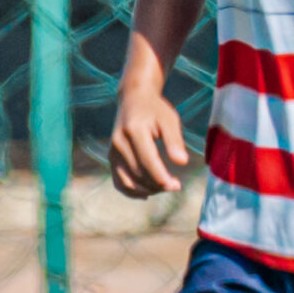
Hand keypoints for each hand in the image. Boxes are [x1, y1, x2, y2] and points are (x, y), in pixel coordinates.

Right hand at [107, 82, 189, 197]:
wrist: (134, 99)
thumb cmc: (156, 110)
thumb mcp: (170, 120)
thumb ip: (175, 141)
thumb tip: (182, 162)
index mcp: (134, 130)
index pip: (147, 161)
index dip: (161, 177)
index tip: (177, 185)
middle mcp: (119, 143)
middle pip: (138, 173)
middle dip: (158, 185)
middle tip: (176, 185)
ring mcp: (113, 151)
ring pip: (127, 181)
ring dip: (147, 190)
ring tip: (165, 187)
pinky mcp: (112, 158)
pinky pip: (119, 181)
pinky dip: (132, 191)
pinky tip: (148, 193)